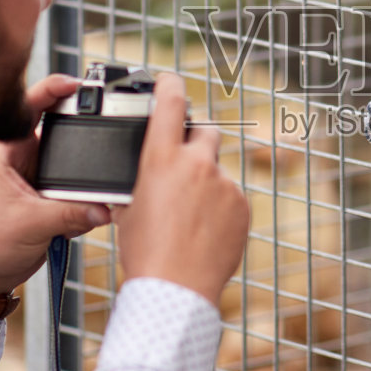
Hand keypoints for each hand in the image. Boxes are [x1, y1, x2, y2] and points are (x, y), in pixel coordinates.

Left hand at [0, 74, 109, 294]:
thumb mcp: (30, 224)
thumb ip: (69, 215)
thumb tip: (104, 209)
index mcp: (10, 152)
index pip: (30, 105)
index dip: (54, 88)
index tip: (78, 85)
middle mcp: (26, 158)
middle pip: (62, 130)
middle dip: (83, 137)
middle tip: (104, 132)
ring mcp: (41, 177)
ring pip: (75, 164)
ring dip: (85, 181)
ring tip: (85, 197)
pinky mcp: (53, 197)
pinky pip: (80, 190)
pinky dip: (86, 203)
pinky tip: (77, 222)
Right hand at [111, 74, 248, 306]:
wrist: (176, 290)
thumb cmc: (145, 253)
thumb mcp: (128, 209)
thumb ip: (141, 181)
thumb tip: (144, 178)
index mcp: (161, 158)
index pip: (170, 102)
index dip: (169, 84)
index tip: (169, 81)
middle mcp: (197, 163)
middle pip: (204, 130)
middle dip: (194, 139)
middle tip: (182, 161)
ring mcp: (224, 184)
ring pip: (217, 170)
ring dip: (205, 183)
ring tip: (189, 217)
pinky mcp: (242, 205)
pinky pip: (231, 196)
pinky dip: (220, 207)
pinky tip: (204, 231)